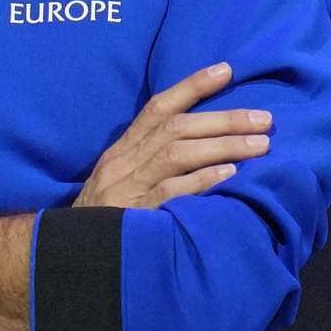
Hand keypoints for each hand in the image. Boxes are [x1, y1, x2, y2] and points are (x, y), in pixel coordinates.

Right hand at [75, 62, 270, 208]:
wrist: (67, 260)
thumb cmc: (104, 222)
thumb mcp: (120, 184)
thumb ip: (151, 163)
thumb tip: (203, 146)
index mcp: (121, 152)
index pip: (157, 108)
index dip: (192, 86)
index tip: (226, 70)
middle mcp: (123, 164)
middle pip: (176, 128)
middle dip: (223, 119)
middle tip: (264, 119)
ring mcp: (126, 189)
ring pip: (176, 154)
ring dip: (222, 145)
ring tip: (260, 145)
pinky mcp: (133, 217)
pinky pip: (170, 192)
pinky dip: (201, 180)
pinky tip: (230, 175)